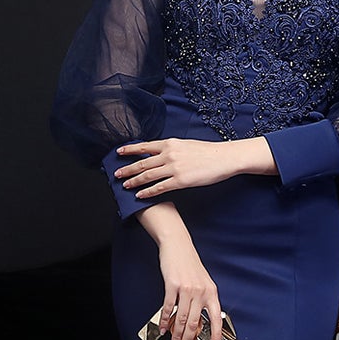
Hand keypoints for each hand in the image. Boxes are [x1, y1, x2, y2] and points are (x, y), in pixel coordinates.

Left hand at [115, 137, 271, 197]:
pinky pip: (159, 188)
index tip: (119, 153)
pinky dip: (147, 192)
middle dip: (127, 169)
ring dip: (134, 181)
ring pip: (148, 176)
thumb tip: (160, 152)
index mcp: (170, 143)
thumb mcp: (186, 145)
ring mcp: (174, 168)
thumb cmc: (208, 152)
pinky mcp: (180, 181)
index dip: (130, 150)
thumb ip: (172, 149)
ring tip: (124, 186)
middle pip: (142, 163)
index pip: (144, 147)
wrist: (223, 158)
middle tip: (116, 174)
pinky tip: (140, 196)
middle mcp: (169, 154)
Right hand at [155, 237, 222, 339]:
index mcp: (211, 292)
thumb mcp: (203, 282)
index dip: (217, 334)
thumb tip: (199, 321)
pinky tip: (164, 328)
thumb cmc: (190, 264)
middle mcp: (201, 292)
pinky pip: (168, 308)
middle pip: (195, 323)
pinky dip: (165, 321)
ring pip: (182, 319)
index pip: (216, 318)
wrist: (178, 245)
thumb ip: (203, 300)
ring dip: (176, 335)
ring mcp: (187, 289)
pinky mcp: (172, 285)